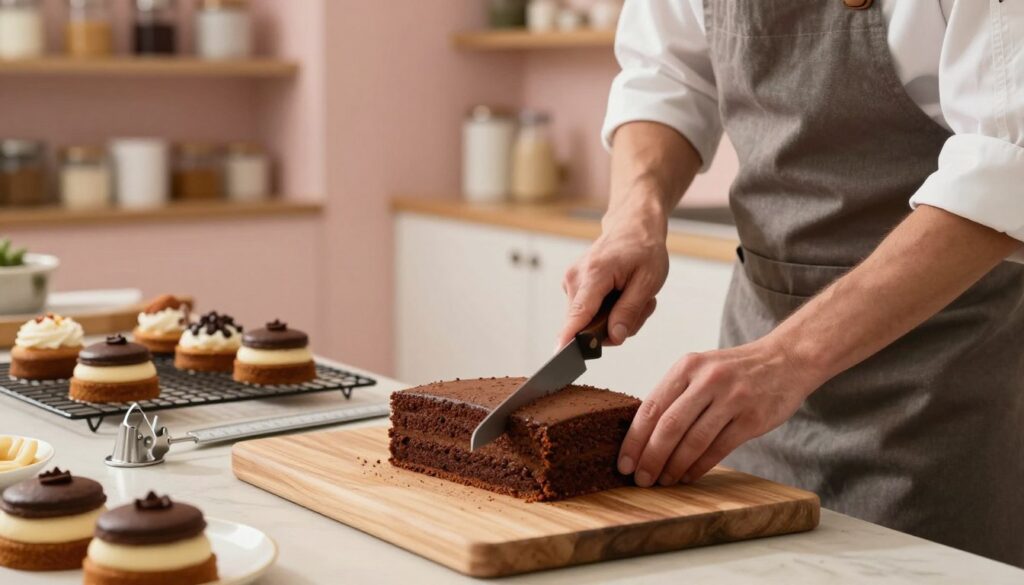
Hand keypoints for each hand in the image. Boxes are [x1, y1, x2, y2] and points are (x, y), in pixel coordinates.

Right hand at [557, 201, 669, 347]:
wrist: (632, 226)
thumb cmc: (643, 249)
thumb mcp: (648, 282)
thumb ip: (629, 312)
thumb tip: (614, 337)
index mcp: (595, 274)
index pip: (579, 313)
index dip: (570, 336)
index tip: (559, 354)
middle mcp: (575, 278)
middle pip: (587, 324)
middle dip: (616, 325)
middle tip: (641, 305)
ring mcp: (571, 281)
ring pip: (589, 321)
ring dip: (615, 317)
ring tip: (632, 295)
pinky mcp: (573, 286)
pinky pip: (588, 313)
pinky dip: (608, 310)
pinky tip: (621, 294)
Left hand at [618, 337, 823, 486]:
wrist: (785, 360)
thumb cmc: (734, 370)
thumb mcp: (700, 368)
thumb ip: (674, 394)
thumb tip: (642, 434)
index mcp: (687, 366)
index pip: (651, 407)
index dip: (634, 439)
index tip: (623, 462)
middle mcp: (707, 380)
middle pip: (669, 426)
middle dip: (650, 458)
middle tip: (640, 478)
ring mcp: (732, 399)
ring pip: (694, 441)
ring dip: (674, 467)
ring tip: (663, 481)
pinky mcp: (752, 418)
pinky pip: (718, 449)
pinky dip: (699, 467)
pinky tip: (687, 476)